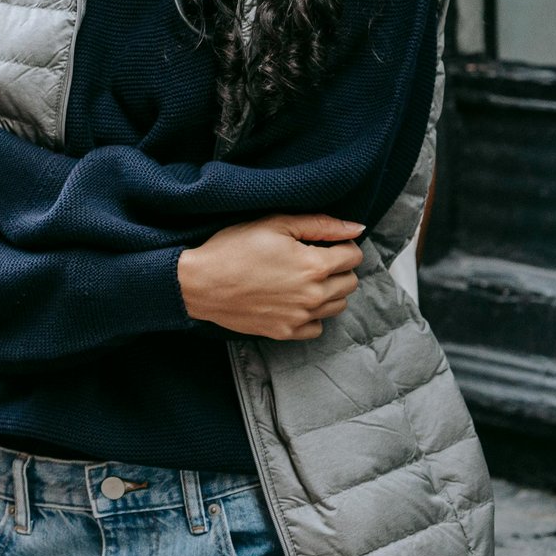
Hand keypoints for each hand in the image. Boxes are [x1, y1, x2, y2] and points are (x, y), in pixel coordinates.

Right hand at [177, 214, 366, 339]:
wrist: (199, 283)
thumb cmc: (233, 248)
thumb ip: (320, 224)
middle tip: (311, 259)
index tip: (324, 243)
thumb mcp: (274, 223)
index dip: (342, 245)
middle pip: (350, 282)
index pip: (354, 256)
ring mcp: (301, 317)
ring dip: (329, 291)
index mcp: (314, 264)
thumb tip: (356, 228)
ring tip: (303, 280)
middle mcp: (314, 294)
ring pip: (338, 305)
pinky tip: (294, 301)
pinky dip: (313, 314)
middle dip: (338, 268)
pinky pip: (318, 327)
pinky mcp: (287, 332)